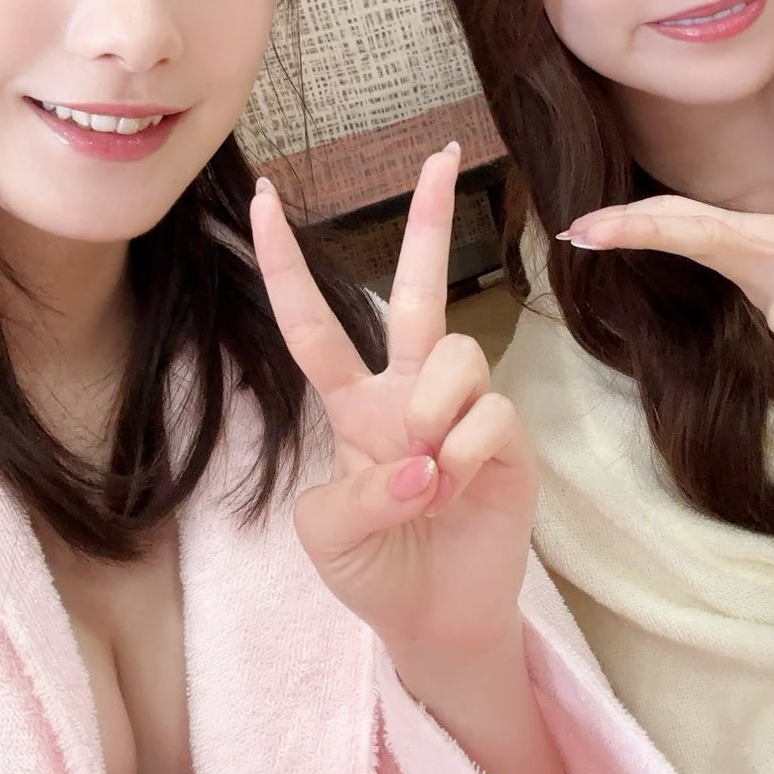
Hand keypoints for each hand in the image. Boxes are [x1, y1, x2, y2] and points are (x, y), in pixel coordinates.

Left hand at [250, 145, 536, 663]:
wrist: (434, 621)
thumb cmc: (373, 569)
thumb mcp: (327, 538)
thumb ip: (355, 495)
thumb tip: (420, 457)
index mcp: (353, 405)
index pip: (313, 325)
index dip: (285, 264)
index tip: (264, 198)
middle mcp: (408, 392)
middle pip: (416, 289)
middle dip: (430, 219)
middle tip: (442, 153)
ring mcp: (462, 410)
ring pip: (453, 355)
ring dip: (434, 415)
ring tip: (430, 476)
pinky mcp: (509, 439)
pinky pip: (487, 416)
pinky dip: (465, 458)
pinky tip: (460, 493)